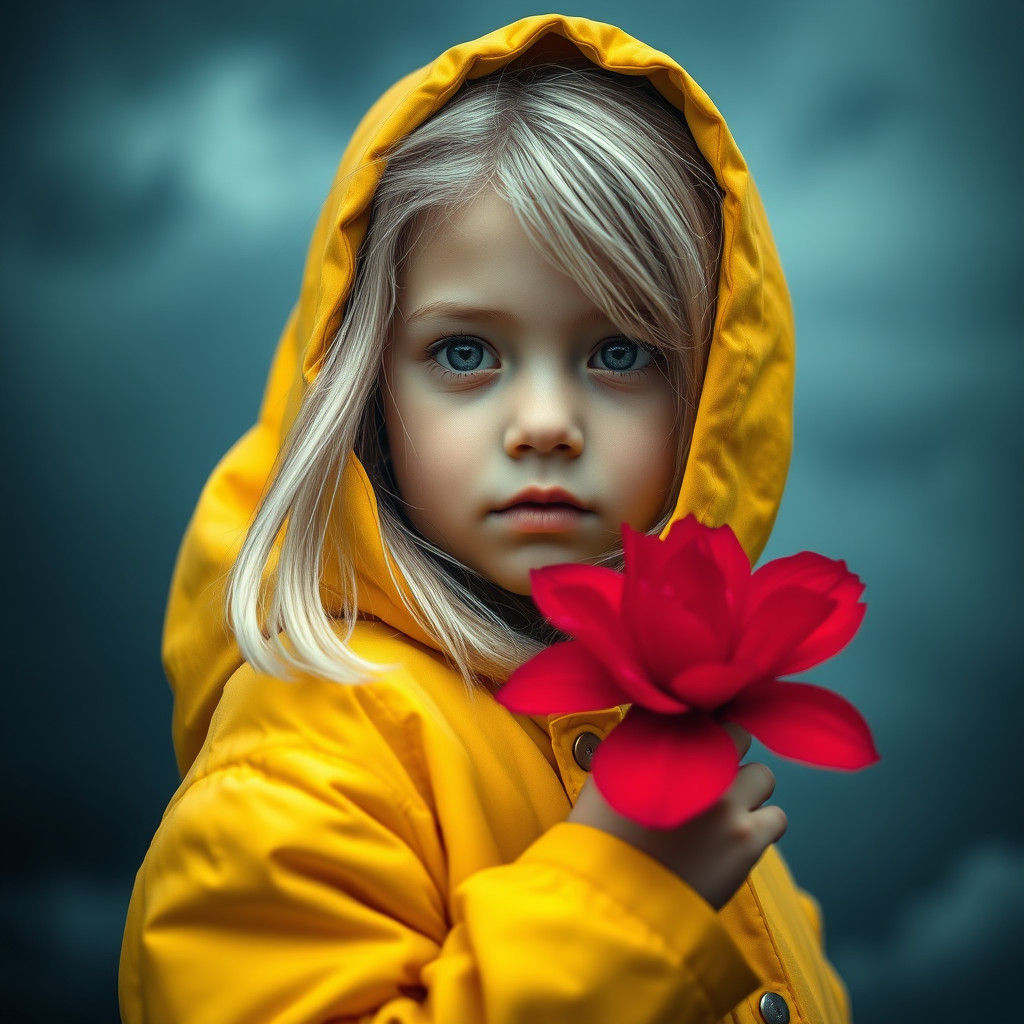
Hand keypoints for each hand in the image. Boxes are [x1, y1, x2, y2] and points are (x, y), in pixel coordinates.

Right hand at [566, 723, 786, 910]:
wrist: (612, 897)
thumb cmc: (602, 835)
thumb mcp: (608, 774)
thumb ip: (640, 742)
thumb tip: (661, 724)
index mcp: (666, 743)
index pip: (704, 712)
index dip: (704, 725)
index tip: (698, 738)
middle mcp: (702, 764)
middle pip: (738, 736)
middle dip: (728, 752)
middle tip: (710, 775)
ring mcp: (730, 801)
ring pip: (762, 776)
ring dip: (747, 790)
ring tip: (722, 813)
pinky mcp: (748, 839)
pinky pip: (776, 818)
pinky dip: (760, 826)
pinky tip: (734, 838)